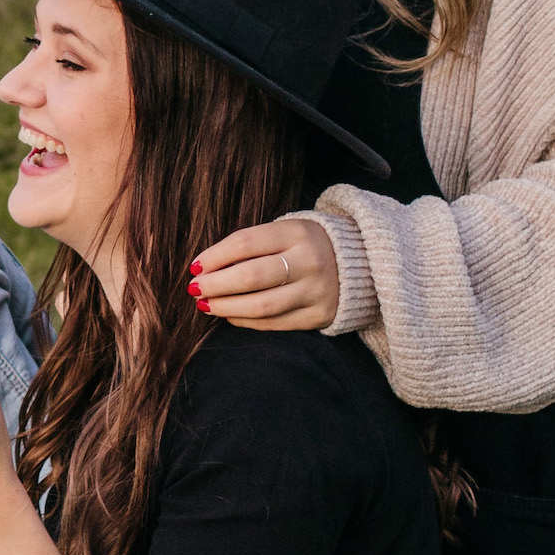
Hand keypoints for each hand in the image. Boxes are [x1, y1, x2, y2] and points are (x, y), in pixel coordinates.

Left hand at [190, 218, 338, 330]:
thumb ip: (250, 246)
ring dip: (226, 307)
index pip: (245, 244)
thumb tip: (204, 269)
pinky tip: (229, 314)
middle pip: (251, 277)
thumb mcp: (284, 232)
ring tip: (205, 304)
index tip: (194, 267)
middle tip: (194, 289)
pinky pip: (274, 323)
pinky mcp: (319, 315)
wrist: (360, 262)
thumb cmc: (304, 245)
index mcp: (297, 232)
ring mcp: (316, 290)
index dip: (214, 257)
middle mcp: (310, 261)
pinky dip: (245, 321)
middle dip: (215, 285)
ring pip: (261, 306)